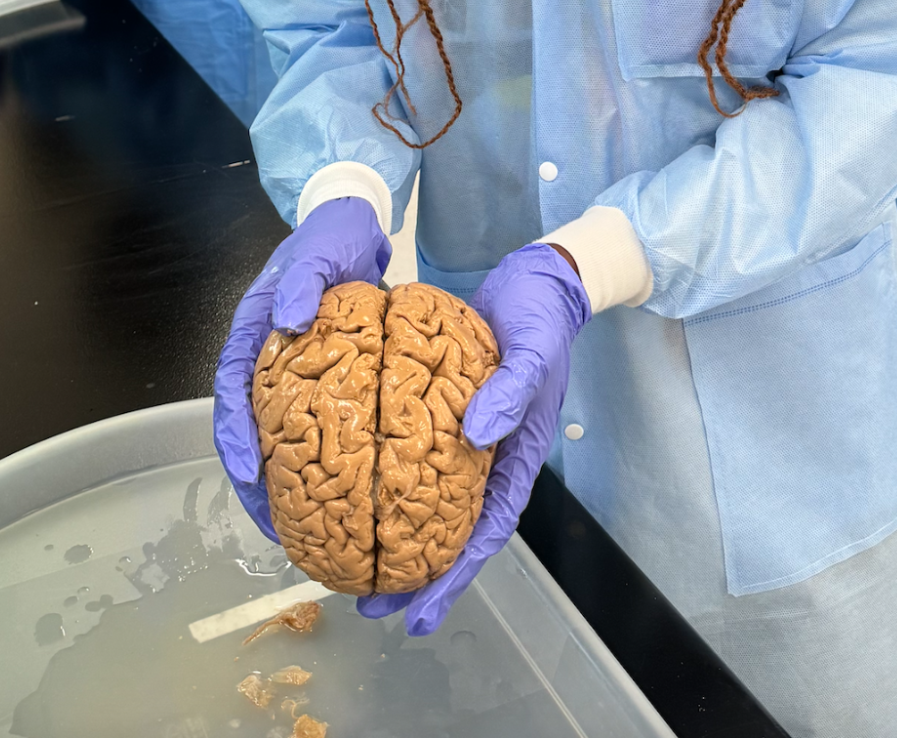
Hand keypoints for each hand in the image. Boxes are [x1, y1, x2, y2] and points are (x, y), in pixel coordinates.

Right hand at [213, 197, 391, 540]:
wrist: (355, 223)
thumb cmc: (331, 236)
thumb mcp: (320, 248)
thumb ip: (303, 279)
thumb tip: (291, 317)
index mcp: (253, 331)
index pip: (231, 392)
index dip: (235, 437)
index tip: (250, 473)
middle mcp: (262, 359)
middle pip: (246, 429)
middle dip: (255, 482)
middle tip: (277, 527)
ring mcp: (287, 373)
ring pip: (273, 439)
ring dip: (281, 485)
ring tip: (302, 532)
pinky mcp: (316, 381)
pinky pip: (308, 430)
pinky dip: (315, 466)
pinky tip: (337, 498)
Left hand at [358, 243, 590, 633]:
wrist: (539, 279)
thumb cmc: (542, 318)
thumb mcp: (533, 351)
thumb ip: (510, 391)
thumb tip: (477, 435)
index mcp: (515, 454)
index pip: (486, 533)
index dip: (453, 578)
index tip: (419, 617)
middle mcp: (488, 456)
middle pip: (452, 531)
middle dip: (416, 577)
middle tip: (370, 608)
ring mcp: (466, 436)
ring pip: (430, 500)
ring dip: (397, 535)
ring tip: (353, 565)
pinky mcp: (445, 409)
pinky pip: (415, 454)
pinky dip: (389, 477)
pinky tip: (355, 487)